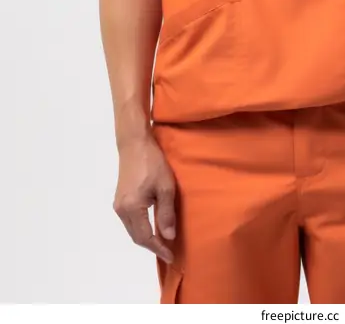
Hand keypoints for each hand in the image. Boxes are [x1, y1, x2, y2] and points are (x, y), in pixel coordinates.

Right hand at [113, 134, 176, 263]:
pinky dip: (141, 227)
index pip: (145, 237)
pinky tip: (152, 226)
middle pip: (136, 236)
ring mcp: (118, 204)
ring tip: (163, 241)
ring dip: (147, 237)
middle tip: (169, 251)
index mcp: (132, 208)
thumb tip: (169, 237)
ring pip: (133, 229)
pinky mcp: (120, 198)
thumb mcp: (165, 187)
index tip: (171, 256)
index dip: (159, 248)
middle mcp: (121, 210)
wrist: (134, 144)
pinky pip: (130, 220)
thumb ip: (166, 213)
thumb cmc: (152, 163)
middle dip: (153, 246)